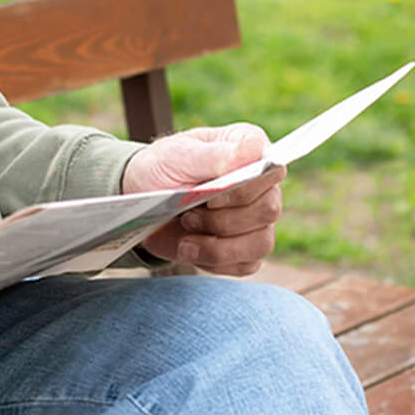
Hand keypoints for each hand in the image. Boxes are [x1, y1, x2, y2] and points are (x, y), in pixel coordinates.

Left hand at [122, 124, 285, 275]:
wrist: (142, 199)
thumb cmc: (163, 168)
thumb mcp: (179, 156)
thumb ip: (217, 155)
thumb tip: (254, 149)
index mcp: (250, 151)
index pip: (272, 170)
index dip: (245, 189)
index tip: (210, 198)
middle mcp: (262, 186)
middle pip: (267, 210)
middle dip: (223, 220)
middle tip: (188, 216)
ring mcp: (257, 220)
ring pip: (261, 243)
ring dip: (219, 246)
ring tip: (185, 236)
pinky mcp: (246, 249)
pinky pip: (245, 265)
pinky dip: (214, 260)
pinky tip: (188, 248)